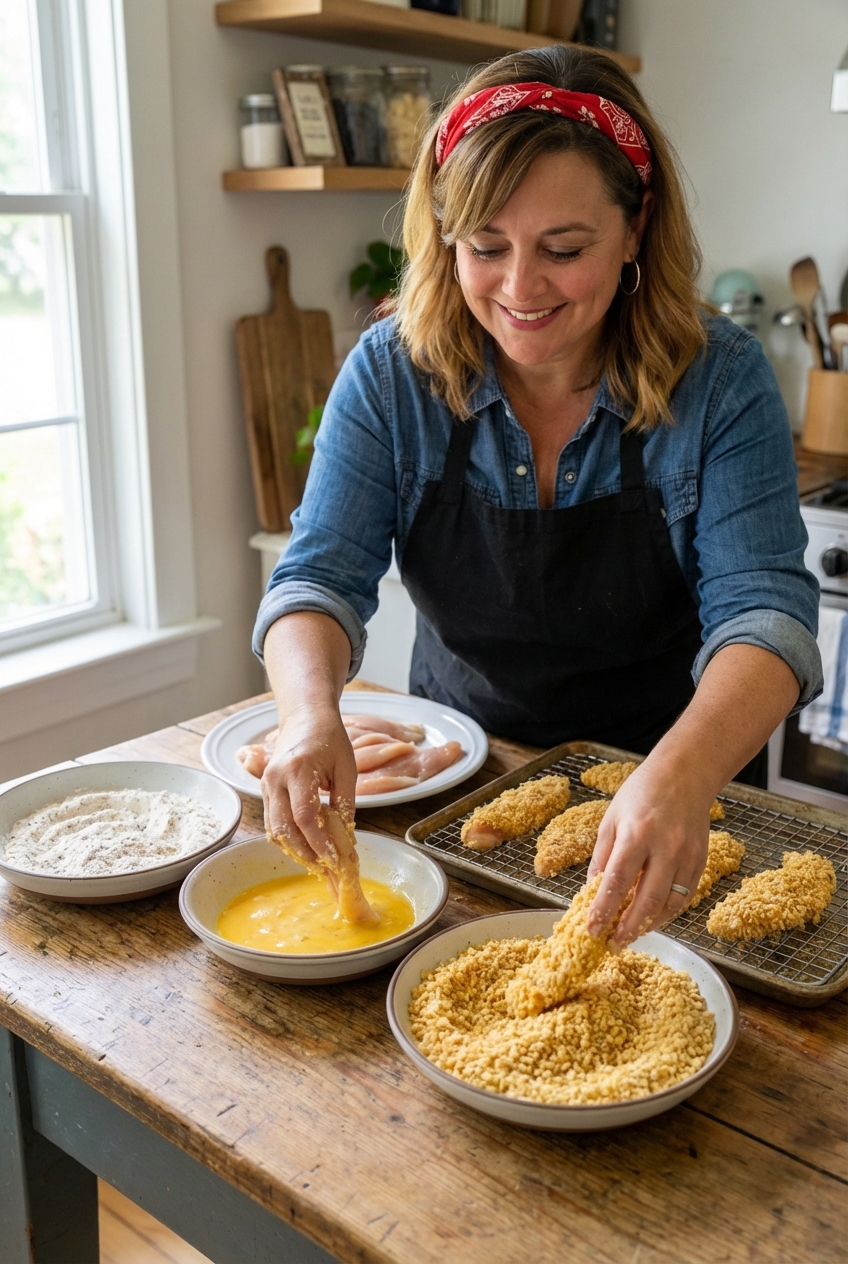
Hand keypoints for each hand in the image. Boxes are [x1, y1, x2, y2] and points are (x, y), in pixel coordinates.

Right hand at [260, 703, 357, 866]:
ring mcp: (266, 784)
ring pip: (274, 828)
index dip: (318, 842)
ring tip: (316, 860)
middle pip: (284, 828)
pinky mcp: (264, 789)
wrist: (305, 717)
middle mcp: (276, 778)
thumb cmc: (329, 738)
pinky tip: (304, 845)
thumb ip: (345, 801)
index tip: (334, 857)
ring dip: (294, 848)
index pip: (304, 816)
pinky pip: (271, 821)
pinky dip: (286, 837)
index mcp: (299, 770)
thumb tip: (346, 835)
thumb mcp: (346, 767)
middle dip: (305, 852)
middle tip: (325, 866)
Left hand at [586, 760, 711, 945]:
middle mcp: (665, 848)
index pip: (618, 881)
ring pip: (669, 904)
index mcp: (637, 834)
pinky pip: (685, 896)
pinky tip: (653, 918)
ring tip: (631, 935)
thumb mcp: (612, 818)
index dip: (604, 910)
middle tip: (613, 945)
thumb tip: (592, 890)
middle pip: (646, 900)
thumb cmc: (642, 792)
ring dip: (649, 925)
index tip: (593, 929)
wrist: (686, 774)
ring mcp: (687, 856)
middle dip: (628, 928)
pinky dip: (668, 913)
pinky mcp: (701, 861)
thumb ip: (603, 856)